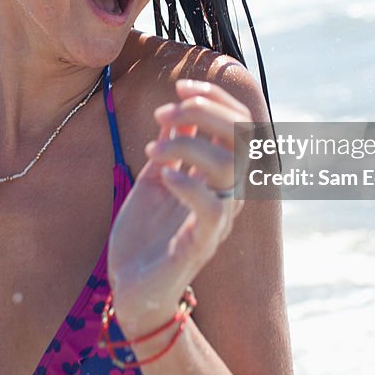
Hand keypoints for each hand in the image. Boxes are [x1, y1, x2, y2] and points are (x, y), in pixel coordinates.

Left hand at [107, 80, 248, 335]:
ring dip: (189, 145)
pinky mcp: (201, 244)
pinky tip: (164, 174)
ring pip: (230, 167)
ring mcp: (217, 219)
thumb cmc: (146, 234)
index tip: (180, 87)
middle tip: (165, 113)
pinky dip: (189, 184)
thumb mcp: (156, 178)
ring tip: (152, 148)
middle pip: (242, 137)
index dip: (216, 97)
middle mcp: (226, 193)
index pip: (240, 123)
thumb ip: (171, 145)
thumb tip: (178, 105)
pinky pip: (211, 209)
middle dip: (205, 112)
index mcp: (219, 174)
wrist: (133, 287)